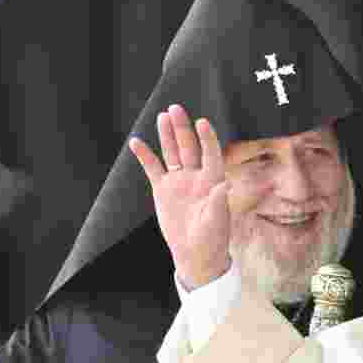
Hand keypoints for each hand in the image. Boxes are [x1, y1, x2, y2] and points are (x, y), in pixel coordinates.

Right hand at [129, 104, 231, 289]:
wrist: (195, 254)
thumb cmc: (212, 239)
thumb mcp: (216, 222)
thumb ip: (217, 202)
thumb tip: (225, 185)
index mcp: (212, 181)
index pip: (211, 154)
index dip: (207, 138)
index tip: (202, 122)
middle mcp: (196, 176)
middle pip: (189, 147)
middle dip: (182, 128)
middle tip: (176, 108)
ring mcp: (179, 181)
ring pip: (172, 152)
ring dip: (167, 135)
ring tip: (162, 115)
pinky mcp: (163, 189)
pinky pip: (153, 168)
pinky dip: (145, 156)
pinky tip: (136, 142)